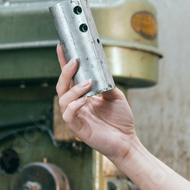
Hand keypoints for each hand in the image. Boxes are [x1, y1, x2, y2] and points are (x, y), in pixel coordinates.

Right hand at [55, 44, 137, 162]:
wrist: (128, 141)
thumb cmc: (121, 121)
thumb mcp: (116, 96)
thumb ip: (106, 84)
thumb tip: (100, 72)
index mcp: (83, 97)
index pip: (70, 79)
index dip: (63, 64)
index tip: (61, 47)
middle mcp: (77, 106)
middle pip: (62, 87)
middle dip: (65, 73)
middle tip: (74, 62)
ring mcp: (76, 117)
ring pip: (62, 100)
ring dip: (73, 89)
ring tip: (87, 84)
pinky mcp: (78, 129)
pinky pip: (68, 115)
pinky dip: (73, 106)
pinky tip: (84, 101)